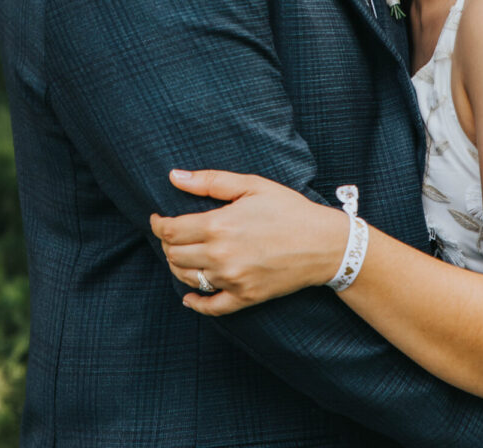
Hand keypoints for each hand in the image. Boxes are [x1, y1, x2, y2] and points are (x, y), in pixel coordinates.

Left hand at [149, 169, 346, 316]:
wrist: (325, 244)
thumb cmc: (289, 209)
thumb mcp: (252, 185)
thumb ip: (210, 181)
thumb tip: (174, 176)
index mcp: (218, 225)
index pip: (170, 230)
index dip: (157, 224)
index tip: (157, 219)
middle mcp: (220, 255)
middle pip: (174, 254)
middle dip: (167, 243)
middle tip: (174, 234)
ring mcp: (232, 279)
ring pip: (187, 278)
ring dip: (178, 266)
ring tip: (183, 254)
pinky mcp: (245, 297)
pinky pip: (210, 307)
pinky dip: (194, 304)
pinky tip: (189, 297)